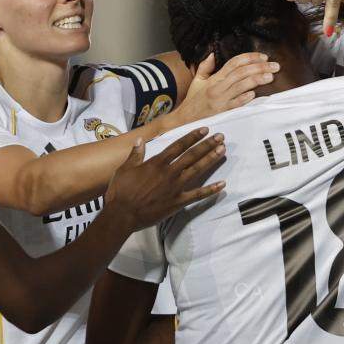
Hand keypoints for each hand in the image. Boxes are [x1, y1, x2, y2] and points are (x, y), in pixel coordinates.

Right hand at [104, 128, 226, 230]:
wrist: (122, 214)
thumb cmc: (121, 191)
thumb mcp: (125, 169)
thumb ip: (135, 155)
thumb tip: (140, 141)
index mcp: (157, 163)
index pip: (178, 146)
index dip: (192, 137)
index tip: (204, 129)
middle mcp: (169, 172)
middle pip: (192, 155)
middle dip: (207, 145)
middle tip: (221, 137)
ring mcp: (175, 187)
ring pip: (197, 170)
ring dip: (210, 159)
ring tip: (222, 150)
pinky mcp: (178, 202)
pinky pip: (197, 195)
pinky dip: (210, 190)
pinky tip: (222, 184)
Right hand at [172, 53, 278, 127]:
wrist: (184, 121)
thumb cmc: (193, 101)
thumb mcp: (197, 81)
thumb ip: (205, 67)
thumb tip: (212, 54)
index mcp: (214, 79)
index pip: (234, 63)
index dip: (250, 58)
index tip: (263, 57)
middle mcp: (218, 88)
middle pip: (241, 73)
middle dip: (259, 67)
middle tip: (274, 65)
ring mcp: (221, 101)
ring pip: (242, 86)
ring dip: (257, 79)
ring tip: (270, 76)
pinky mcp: (223, 113)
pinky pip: (236, 104)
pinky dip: (246, 98)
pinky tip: (255, 93)